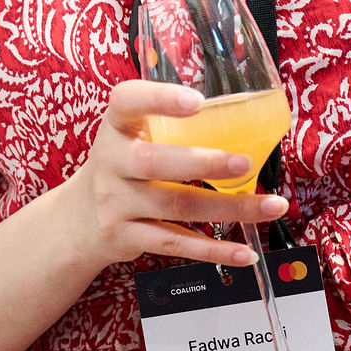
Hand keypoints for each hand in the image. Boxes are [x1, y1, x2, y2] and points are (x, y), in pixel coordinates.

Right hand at [58, 79, 289, 271]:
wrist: (79, 219)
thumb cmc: (122, 167)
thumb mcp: (130, 138)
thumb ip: (170, 128)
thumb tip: (245, 120)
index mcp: (115, 126)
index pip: (126, 102)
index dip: (159, 99)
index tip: (197, 101)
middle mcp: (111, 162)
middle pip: (153, 163)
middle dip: (202, 163)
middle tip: (245, 163)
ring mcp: (116, 203)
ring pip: (174, 207)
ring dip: (228, 207)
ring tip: (271, 205)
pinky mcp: (126, 237)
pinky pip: (174, 244)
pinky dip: (213, 250)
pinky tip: (245, 251)